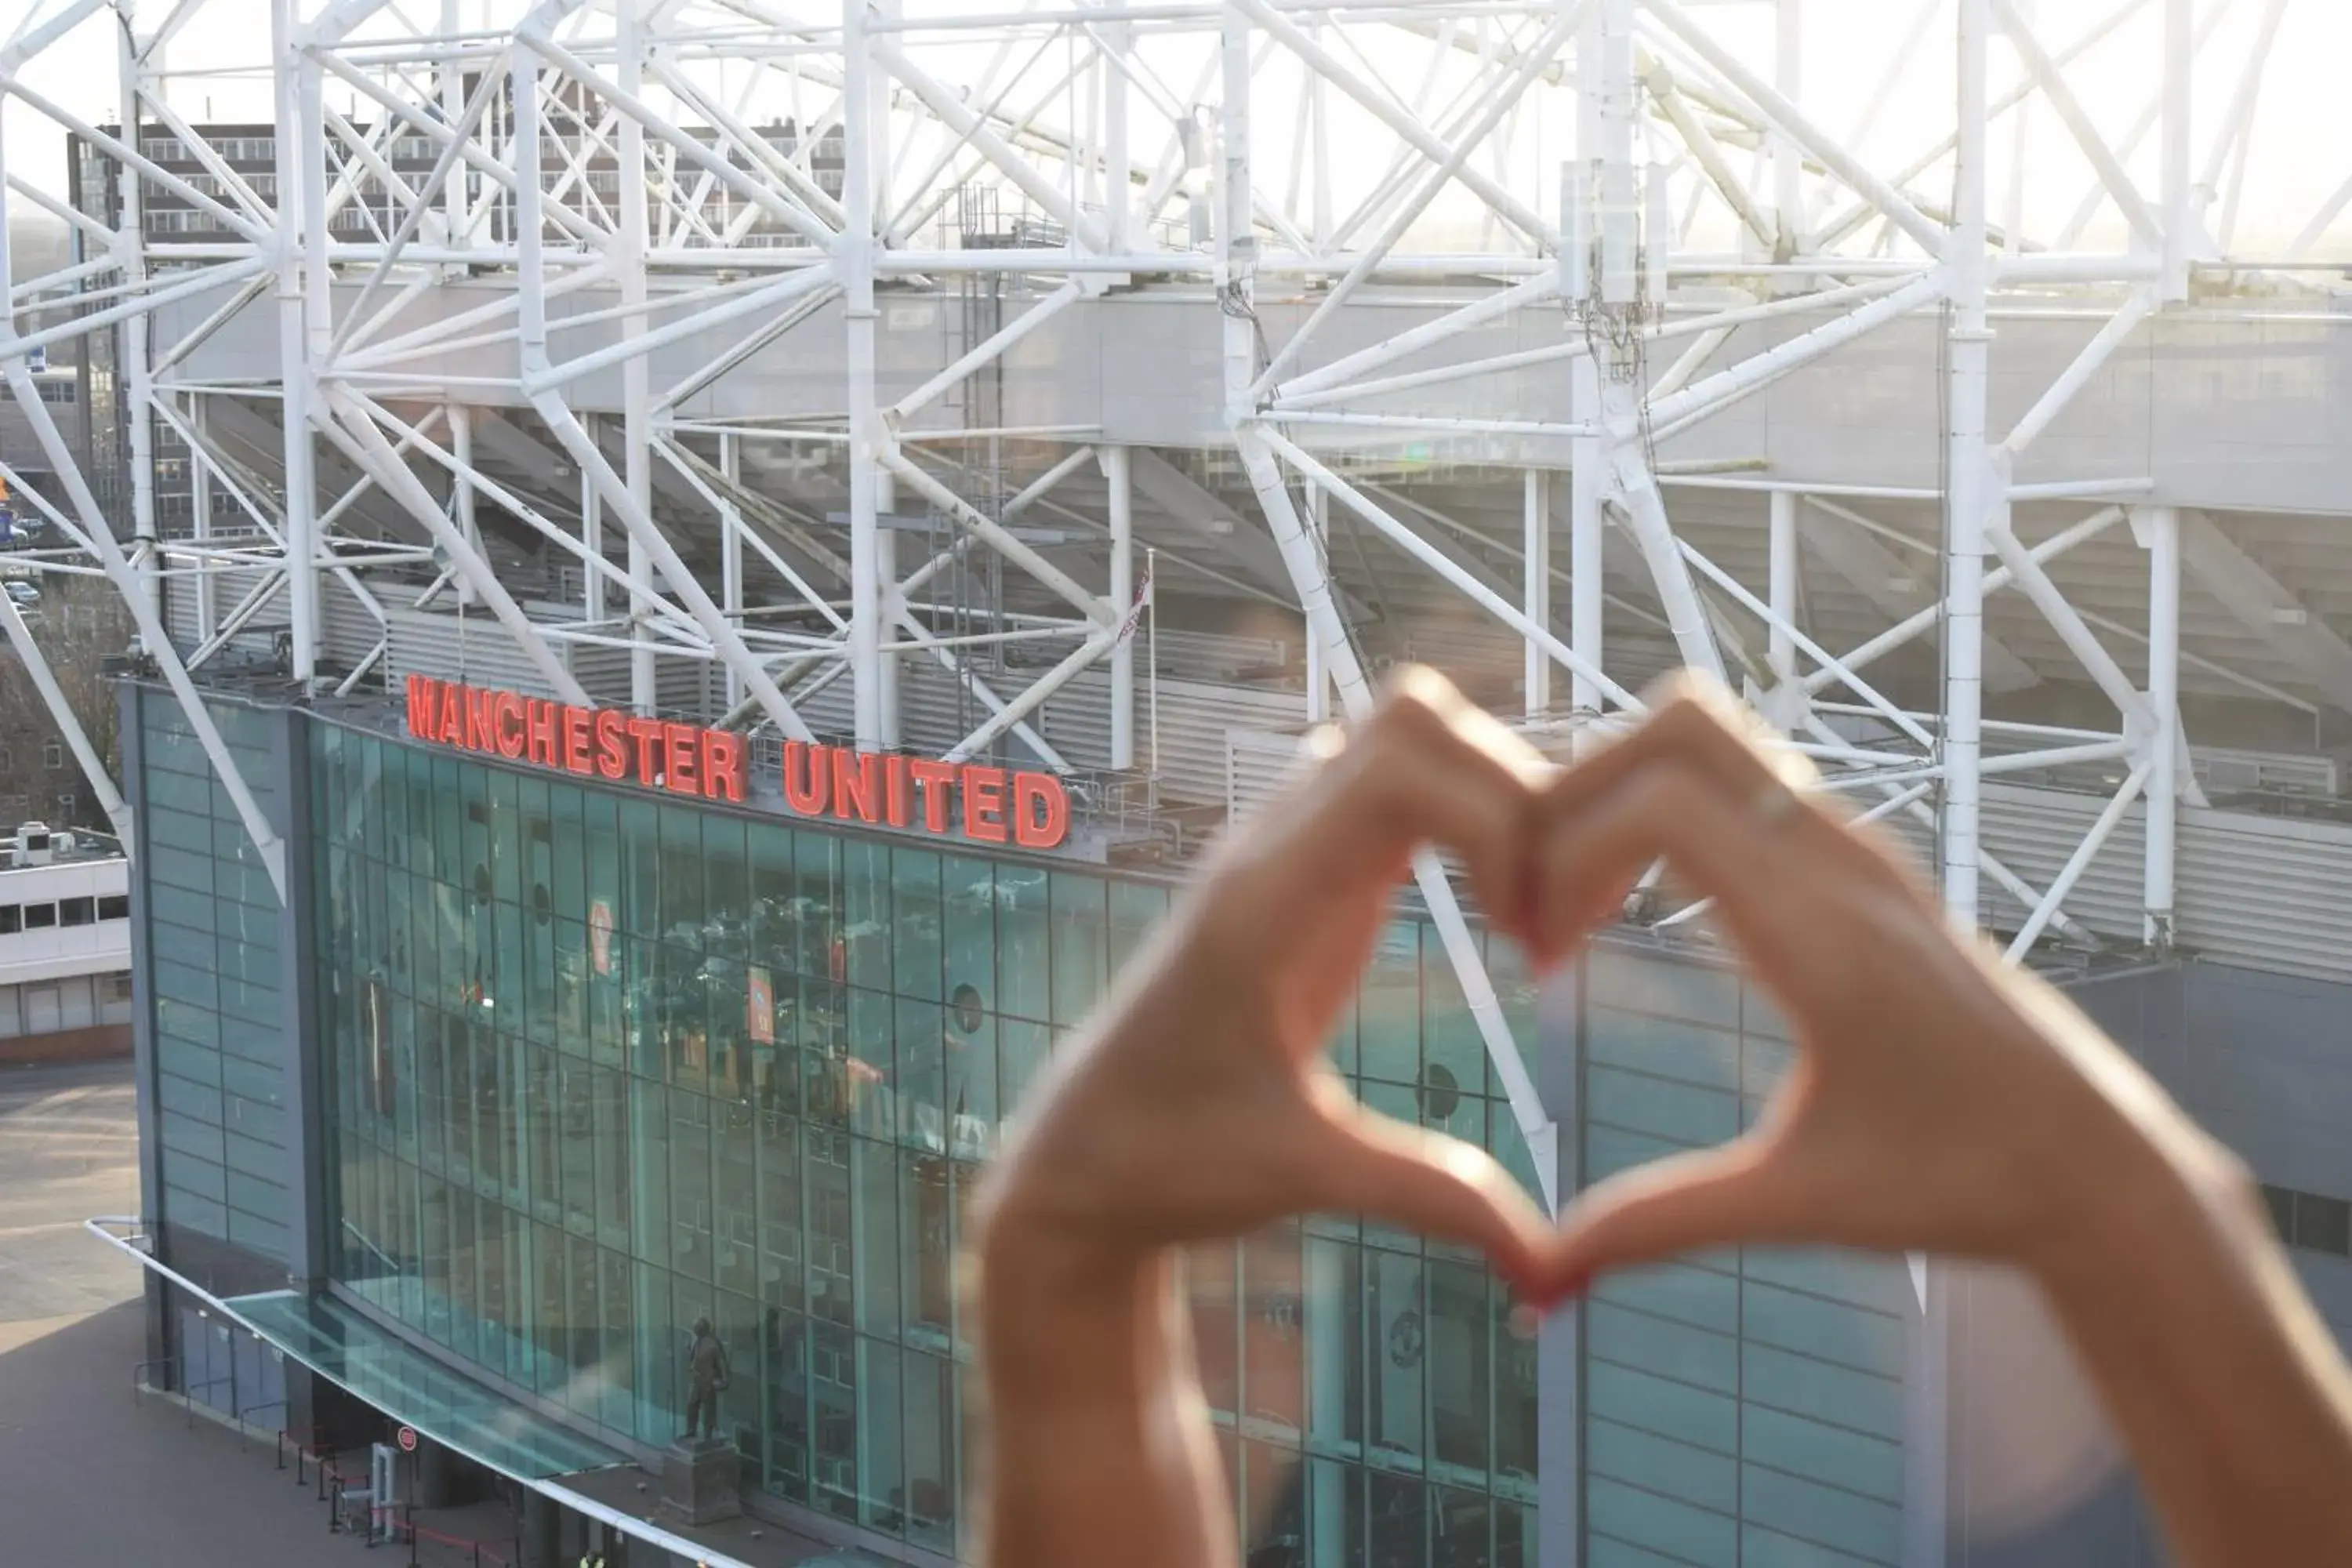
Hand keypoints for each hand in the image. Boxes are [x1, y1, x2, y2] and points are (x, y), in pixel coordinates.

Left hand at [971, 666, 1564, 1304]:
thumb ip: (1428, 1199)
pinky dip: (1465, 819)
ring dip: (1490, 796)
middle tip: (1548, 916)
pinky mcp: (1300, 873)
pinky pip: (1393, 786)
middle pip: (1413, 717)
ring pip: (1403, 736)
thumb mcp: (1303, 1178)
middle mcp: (1267, 850)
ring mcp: (1280, 850)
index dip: (1498, 820)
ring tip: (1531, 914)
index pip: (1397, 767)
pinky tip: (1500, 917)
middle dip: (1513, 791)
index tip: (1531, 938)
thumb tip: (1549, 1267)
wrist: (1079, 1163)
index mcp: (1261, 903)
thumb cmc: (1167, 1166)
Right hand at [1525, 675, 2239, 1289]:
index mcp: (1825, 933)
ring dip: (1622, 795)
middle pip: (1680, 726)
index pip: (1663, 804)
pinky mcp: (1862, 868)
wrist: (2099, 1166)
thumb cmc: (1965, 1182)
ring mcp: (1858, 853)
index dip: (1568, 853)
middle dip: (1576, 788)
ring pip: (1713, 741)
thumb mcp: (1800, 1205)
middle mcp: (1844, 865)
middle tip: (1536, 897)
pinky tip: (1644, 912)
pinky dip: (1669, 814)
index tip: (1540, 954)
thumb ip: (1662, 1223)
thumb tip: (1544, 1277)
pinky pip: (1745, 785)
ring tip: (1579, 903)